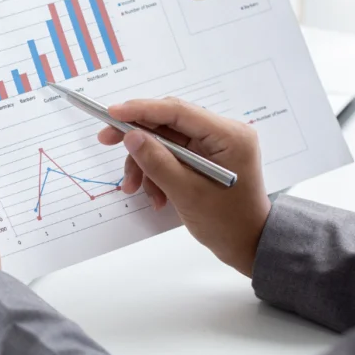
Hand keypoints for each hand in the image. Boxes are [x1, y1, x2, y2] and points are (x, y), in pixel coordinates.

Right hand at [97, 97, 270, 275]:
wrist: (247, 245)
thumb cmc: (226, 223)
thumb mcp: (187, 193)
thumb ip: (157, 162)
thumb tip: (132, 136)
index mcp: (228, 135)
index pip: (178, 111)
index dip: (142, 109)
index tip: (112, 113)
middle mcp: (223, 133)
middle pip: (169, 122)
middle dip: (139, 139)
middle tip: (106, 140)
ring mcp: (214, 146)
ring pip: (166, 141)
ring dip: (145, 163)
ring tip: (135, 188)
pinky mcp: (205, 158)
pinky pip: (172, 156)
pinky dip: (157, 172)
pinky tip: (156, 195)